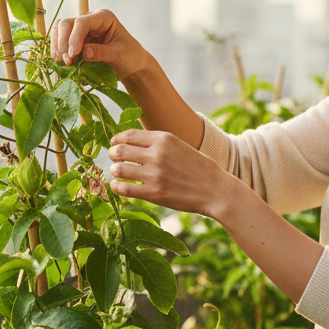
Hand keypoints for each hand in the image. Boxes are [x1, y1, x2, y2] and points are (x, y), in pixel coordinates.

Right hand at [50, 9, 148, 82]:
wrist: (132, 65)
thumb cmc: (130, 56)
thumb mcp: (119, 55)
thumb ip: (102, 52)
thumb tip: (84, 52)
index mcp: (103, 17)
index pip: (82, 22)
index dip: (74, 37)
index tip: (73, 55)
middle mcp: (90, 20)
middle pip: (67, 24)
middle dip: (63, 42)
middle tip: (67, 61)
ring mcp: (81, 30)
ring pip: (60, 31)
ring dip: (57, 46)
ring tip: (63, 62)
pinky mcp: (76, 41)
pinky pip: (60, 41)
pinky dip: (58, 50)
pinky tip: (61, 62)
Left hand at [107, 129, 233, 217]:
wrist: (215, 190)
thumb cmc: (199, 168)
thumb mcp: (180, 146)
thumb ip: (158, 143)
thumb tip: (132, 143)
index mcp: (164, 139)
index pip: (128, 135)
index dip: (116, 140)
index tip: (114, 144)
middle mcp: (157, 154)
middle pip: (120, 150)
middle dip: (112, 154)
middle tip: (113, 159)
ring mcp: (155, 174)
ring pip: (119, 169)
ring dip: (114, 170)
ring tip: (118, 173)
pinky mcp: (154, 193)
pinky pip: (124, 188)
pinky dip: (117, 187)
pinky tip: (118, 186)